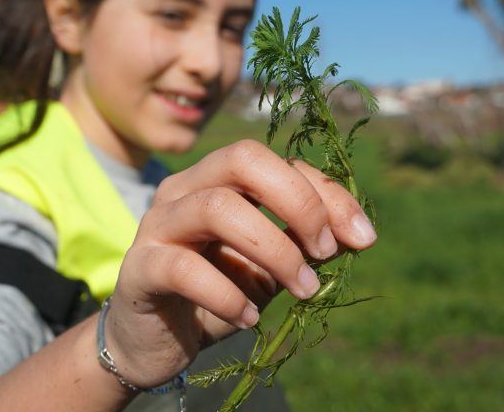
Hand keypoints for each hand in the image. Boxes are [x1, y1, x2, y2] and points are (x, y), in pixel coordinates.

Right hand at [105, 139, 376, 387]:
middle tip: (325, 252)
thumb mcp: (272, 268)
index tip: (364, 237)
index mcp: (217, 179)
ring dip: (273, 249)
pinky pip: (183, 268)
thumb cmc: (217, 295)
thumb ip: (305, 245)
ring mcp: (156, 224)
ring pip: (216, 207)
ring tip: (301, 289)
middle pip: (242, 159)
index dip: (327, 193)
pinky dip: (227, 295)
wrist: (155, 343)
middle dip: (298, 202)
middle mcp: (184, 189)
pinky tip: (248, 318)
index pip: (278, 162)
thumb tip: (357, 233)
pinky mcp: (139, 268)